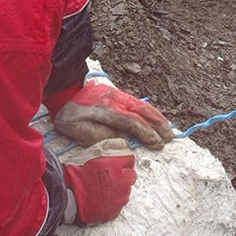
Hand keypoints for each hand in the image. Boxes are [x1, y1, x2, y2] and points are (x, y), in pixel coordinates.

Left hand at [54, 82, 173, 148]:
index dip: (146, 134)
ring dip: (158, 118)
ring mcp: (119, 96)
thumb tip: (122, 139)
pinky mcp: (119, 95)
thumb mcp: (79, 130)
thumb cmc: (70, 114)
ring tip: (169, 129)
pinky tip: (156, 117)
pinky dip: (150, 110)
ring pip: (143, 106)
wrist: (65, 91)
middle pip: (143, 113)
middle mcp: (117, 102)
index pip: (132, 123)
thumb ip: (101, 135)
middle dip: (158, 126)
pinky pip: (138, 102)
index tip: (157, 144)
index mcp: (108, 111)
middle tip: (170, 138)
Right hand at [62, 139, 135, 225]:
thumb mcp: (92, 151)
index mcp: (117, 165)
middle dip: (123, 174)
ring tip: (104, 187)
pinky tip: (102, 197)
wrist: (66, 196)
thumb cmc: (76, 172)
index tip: (115, 163)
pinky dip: (113, 200)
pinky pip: (119, 204)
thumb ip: (111, 145)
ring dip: (119, 187)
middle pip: (131, 176)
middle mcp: (122, 181)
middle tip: (110, 175)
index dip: (122, 161)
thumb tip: (124, 144)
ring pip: (126, 190)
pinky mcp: (114, 211)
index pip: (130, 160)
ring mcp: (119, 198)